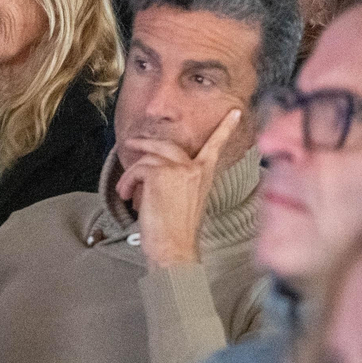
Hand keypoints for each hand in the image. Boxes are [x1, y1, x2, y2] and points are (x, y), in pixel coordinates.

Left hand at [115, 109, 242, 270]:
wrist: (174, 249)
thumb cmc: (178, 232)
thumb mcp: (187, 200)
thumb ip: (181, 180)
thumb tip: (157, 170)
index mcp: (205, 175)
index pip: (216, 146)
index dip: (225, 128)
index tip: (235, 112)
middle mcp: (194, 168)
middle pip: (168, 145)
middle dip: (146, 143)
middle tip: (133, 143)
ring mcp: (177, 169)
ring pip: (147, 159)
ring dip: (131, 175)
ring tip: (126, 191)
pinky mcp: (159, 173)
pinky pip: (137, 169)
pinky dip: (127, 181)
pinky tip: (127, 195)